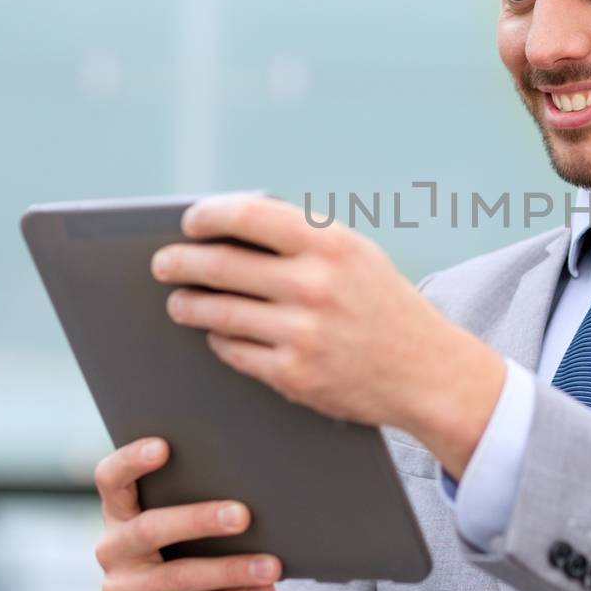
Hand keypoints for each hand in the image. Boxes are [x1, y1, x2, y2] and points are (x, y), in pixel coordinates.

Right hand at [93, 437, 280, 590]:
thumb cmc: (186, 555)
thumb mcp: (182, 530)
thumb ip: (194, 504)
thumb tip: (257, 484)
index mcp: (118, 514)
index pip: (111, 479)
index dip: (131, 461)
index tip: (165, 446)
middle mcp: (111, 549)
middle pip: (150, 528)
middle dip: (199, 520)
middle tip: (243, 515)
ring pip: (179, 576)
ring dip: (231, 569)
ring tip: (272, 565)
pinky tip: (265, 590)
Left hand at [151, 192, 505, 478]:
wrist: (427, 372)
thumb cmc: (383, 305)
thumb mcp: (355, 256)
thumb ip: (301, 239)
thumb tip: (228, 228)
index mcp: (330, 245)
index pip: (249, 215)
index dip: (209, 216)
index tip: (189, 223)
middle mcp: (315, 286)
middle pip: (222, 265)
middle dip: (181, 262)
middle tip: (163, 263)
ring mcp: (302, 333)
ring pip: (218, 312)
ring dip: (189, 304)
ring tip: (179, 301)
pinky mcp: (293, 374)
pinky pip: (234, 350)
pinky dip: (219, 338)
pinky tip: (217, 331)